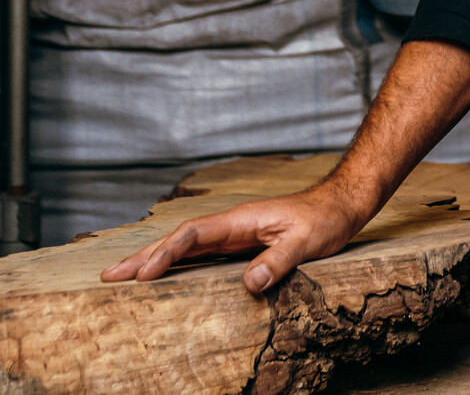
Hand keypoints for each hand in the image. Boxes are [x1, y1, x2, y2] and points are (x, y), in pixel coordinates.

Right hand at [99, 185, 369, 294]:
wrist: (342, 205)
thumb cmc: (326, 219)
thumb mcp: (309, 241)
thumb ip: (279, 260)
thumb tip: (249, 283)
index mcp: (241, 220)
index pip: (193, 234)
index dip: (166, 253)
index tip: (142, 274)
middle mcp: (231, 225)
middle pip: (178, 239)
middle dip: (143, 256)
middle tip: (109, 276)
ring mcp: (234, 235)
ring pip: (185, 247)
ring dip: (153, 259)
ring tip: (120, 277)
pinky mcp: (240, 245)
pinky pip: (200, 254)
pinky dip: (175, 263)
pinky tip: (160, 276)